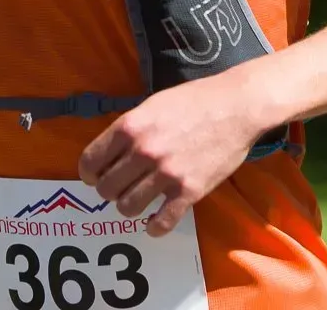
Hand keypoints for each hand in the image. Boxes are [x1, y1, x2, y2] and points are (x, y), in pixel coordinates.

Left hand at [78, 74, 266, 237]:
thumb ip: (129, 129)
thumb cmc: (194, 100)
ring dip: (129, 206)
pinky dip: (155, 227)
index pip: (90, 162)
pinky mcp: (189, 191)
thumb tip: (110, 153)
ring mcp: (166, 173)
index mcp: (130, 127)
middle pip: (106, 189)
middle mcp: (143, 151)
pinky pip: (162, 222)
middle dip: (109, 190)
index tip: (96, 176)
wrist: (236, 106)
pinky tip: (155, 222)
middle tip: (121, 186)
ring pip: (127, 207)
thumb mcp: (152, 105)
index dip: (89, 173)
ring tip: (138, 199)